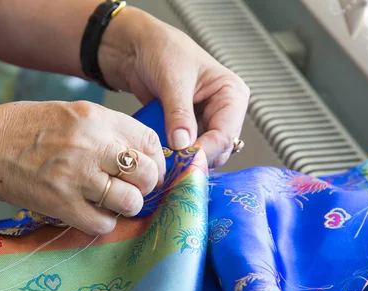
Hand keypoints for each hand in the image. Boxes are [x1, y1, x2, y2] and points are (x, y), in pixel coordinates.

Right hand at [0, 101, 165, 234]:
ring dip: (127, 206)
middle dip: (147, 185)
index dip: (157, 160)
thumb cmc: (27, 128)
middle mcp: (91, 145)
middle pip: (146, 173)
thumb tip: (141, 152)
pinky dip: (103, 222)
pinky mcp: (61, 204)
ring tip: (113, 202)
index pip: (149, 141)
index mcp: (96, 118)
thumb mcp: (72, 112)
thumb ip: (107, 129)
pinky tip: (92, 212)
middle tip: (133, 188)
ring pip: (129, 201)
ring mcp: (76, 176)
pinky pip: (102, 223)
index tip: (150, 170)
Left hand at [98, 7, 249, 167]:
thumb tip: (183, 143)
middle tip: (171, 165)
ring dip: (183, 159)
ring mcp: (205, 122)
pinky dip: (174, 155)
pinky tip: (161, 155)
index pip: (226, 133)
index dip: (205, 150)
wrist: (136, 48)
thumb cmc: (162, 50)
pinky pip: (185, 151)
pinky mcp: (188, 130)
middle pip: (218, 149)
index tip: (183, 162)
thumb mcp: (172, 80)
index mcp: (231, 94)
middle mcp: (222, 111)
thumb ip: (178, 113)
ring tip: (164, 159)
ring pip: (202, 154)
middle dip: (195, 158)